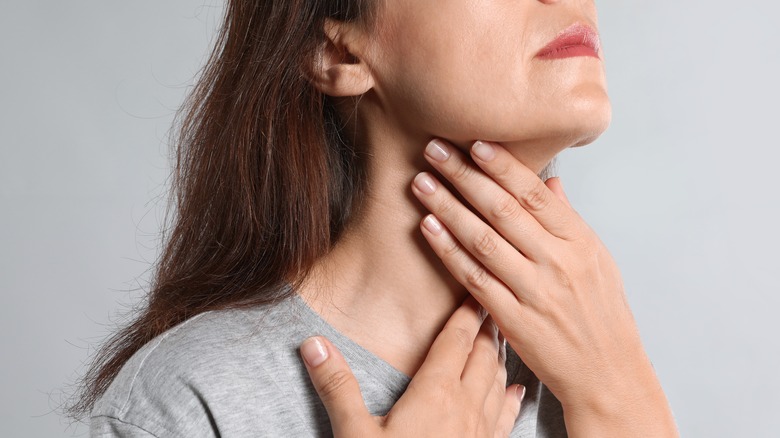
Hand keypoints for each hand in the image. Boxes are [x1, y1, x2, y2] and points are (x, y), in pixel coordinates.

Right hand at [300, 295, 525, 436]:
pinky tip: (517, 392)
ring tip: (502, 336)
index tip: (473, 289)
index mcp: (434, 395)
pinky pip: (505, 418)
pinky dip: (512, 398)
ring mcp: (480, 433)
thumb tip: (314, 343)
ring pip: (498, 381)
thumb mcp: (353, 434)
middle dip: (487, 326)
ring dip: (500, 356)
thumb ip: (336, 386)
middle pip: (483, 355)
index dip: (465, 313)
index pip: (456, 341)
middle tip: (492, 301)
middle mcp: (465, 408)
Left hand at [411, 139, 656, 413]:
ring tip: (421, 182)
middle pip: (502, 210)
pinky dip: (448, 250)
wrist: (606, 373)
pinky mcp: (512, 319)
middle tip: (435, 150)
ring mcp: (534, 291)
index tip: (475, 142)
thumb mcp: (598, 261)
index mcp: (580, 243)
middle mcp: (557, 262)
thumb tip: (549, 183)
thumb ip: (568, 220)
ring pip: (482, 239)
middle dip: (465, 176)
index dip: (503, 166)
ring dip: (448, 207)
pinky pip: (473, 278)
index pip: (536, 194)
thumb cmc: (602, 315)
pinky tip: (428, 227)